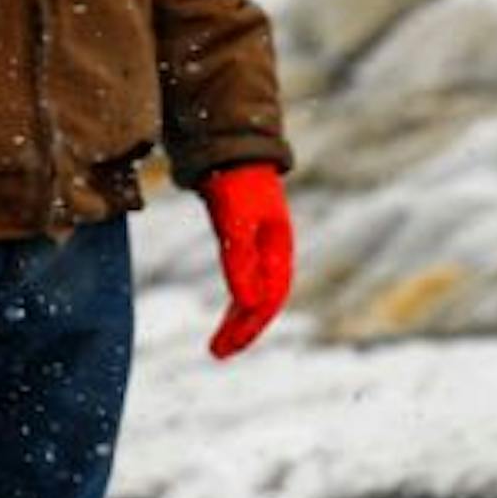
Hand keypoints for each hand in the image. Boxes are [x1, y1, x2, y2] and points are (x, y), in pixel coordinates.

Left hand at [200, 163, 293, 359]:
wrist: (232, 143)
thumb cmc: (236, 181)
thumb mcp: (235, 220)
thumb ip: (240, 260)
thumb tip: (246, 304)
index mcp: (278, 246)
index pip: (270, 297)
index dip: (250, 325)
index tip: (226, 347)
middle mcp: (273, 249)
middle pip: (264, 300)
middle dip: (243, 330)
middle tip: (218, 354)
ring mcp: (260, 243)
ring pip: (255, 291)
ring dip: (239, 319)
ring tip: (219, 344)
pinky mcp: (244, 237)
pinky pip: (246, 278)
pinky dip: (237, 299)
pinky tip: (228, 311)